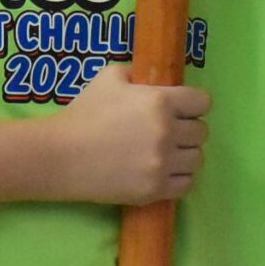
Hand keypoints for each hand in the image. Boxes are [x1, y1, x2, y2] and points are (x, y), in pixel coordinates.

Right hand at [45, 62, 211, 206]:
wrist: (62, 156)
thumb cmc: (85, 113)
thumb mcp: (110, 77)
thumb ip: (138, 74)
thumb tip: (154, 79)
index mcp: (160, 101)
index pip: (202, 102)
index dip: (194, 104)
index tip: (183, 109)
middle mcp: (167, 132)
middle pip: (201, 132)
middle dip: (189, 129)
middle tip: (172, 131)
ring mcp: (162, 164)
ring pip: (197, 159)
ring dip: (186, 154)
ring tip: (169, 153)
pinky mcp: (154, 190)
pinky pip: (186, 184)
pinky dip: (180, 178)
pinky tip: (165, 171)